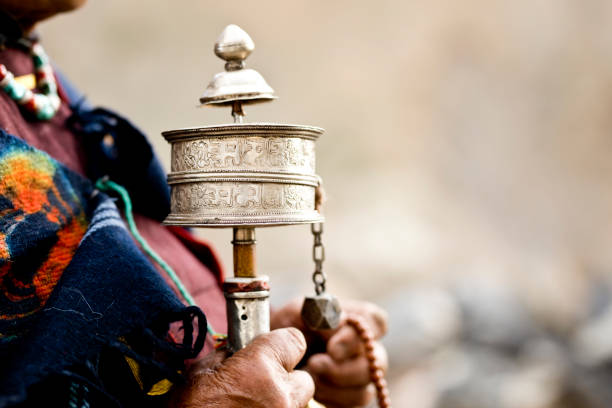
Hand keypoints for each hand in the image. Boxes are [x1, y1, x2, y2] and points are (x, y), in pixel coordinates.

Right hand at [170, 328, 314, 407]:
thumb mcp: (201, 373)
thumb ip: (229, 355)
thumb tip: (240, 350)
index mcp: (260, 367)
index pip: (294, 340)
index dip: (281, 344)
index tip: (271, 348)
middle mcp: (280, 393)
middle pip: (302, 377)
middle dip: (285, 378)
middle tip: (260, 383)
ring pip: (298, 402)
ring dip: (282, 399)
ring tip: (254, 403)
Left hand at [271, 299, 388, 406]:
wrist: (281, 348)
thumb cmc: (293, 325)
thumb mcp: (298, 311)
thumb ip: (318, 312)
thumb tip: (339, 321)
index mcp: (359, 319)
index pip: (375, 323)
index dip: (356, 338)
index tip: (332, 348)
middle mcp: (368, 347)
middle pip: (376, 362)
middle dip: (342, 369)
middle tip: (314, 364)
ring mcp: (364, 374)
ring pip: (364, 389)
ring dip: (332, 386)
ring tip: (307, 374)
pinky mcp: (354, 395)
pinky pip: (352, 405)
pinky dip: (330, 399)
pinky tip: (313, 388)